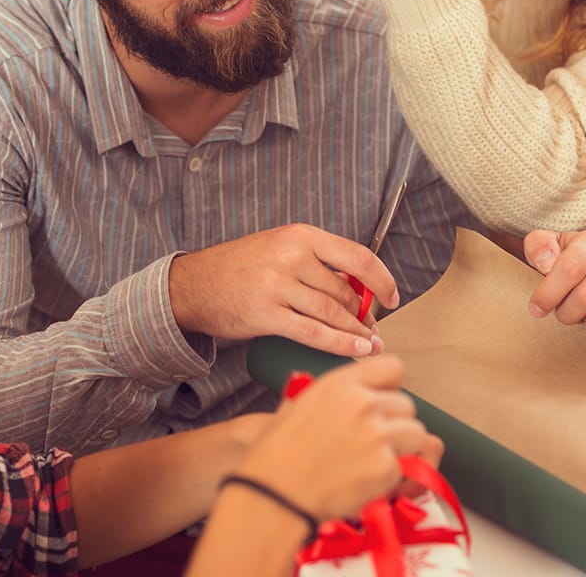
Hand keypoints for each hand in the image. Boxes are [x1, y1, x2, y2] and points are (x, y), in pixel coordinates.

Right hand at [169, 224, 397, 356]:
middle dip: (365, 315)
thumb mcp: (279, 248)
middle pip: (345, 291)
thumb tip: (359, 289)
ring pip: (332, 313)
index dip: (382, 280)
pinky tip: (354, 351)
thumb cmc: (240, 268)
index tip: (393, 297)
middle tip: (375, 330)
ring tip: (370, 345)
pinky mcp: (265, 313)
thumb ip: (316, 263)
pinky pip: (312, 332)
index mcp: (300, 235)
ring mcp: (277, 284)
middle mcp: (291, 255)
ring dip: (357, 333)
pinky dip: (339, 344)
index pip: (357, 256)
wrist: (192, 284)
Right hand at [233, 355, 442, 522]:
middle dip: (395, 423)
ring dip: (402, 449)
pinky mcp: (385, 468)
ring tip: (374, 462)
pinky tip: (363, 482)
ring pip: (417, 434)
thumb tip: (336, 389)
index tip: (382, 401)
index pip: (392, 367)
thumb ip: (328, 394)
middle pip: (407, 405)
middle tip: (373, 442)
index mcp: (341, 384)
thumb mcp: (296, 405)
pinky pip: (404, 468)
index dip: (389, 387)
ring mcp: (377, 436)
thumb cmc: (275, 455)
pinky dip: (390, 478)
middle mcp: (363, 404)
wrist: (273, 494)